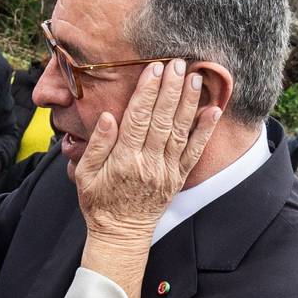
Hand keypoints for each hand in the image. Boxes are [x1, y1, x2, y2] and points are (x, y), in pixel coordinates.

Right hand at [75, 60, 220, 241]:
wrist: (120, 235)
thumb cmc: (99, 204)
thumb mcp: (85, 175)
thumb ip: (97, 145)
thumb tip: (108, 117)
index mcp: (124, 160)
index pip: (138, 119)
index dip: (147, 92)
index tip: (153, 69)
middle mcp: (149, 163)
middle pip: (162, 119)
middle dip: (170, 89)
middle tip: (176, 63)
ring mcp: (167, 171)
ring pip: (180, 130)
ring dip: (188, 102)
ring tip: (193, 77)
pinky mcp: (178, 177)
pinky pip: (195, 151)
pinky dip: (205, 130)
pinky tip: (212, 111)